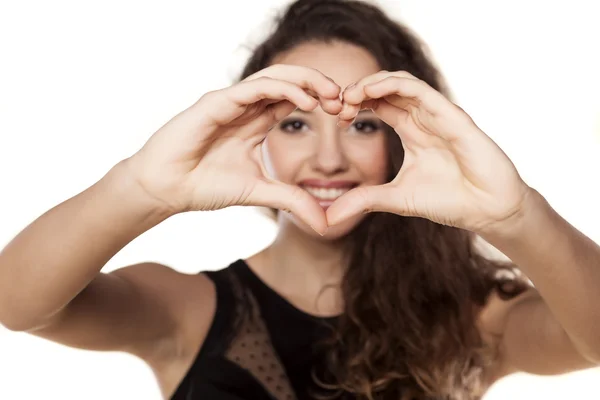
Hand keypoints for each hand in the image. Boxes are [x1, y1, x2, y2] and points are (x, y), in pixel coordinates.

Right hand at [125, 64, 341, 233]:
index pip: (294, 100)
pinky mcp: (217, 101)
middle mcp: (246, 107)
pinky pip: (255, 87)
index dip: (322, 101)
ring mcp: (231, 101)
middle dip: (320, 85)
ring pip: (276, 77)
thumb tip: (325, 225)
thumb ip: (292, 201)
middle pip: (290, 82)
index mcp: (256, 122)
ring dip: (307, 81)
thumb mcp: (260, 193)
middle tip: (346, 99)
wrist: (166, 189)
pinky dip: (283, 89)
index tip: (346, 114)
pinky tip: (306, 101)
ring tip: (332, 95)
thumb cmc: (204, 186)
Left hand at [327, 70, 531, 232]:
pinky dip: (394, 85)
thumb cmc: (449, 201)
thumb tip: (327, 219)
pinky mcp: (453, 116)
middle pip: (386, 89)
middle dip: (357, 91)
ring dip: (371, 83)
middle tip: (335, 104)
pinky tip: (370, 91)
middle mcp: (424, 118)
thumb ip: (363, 201)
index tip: (334, 116)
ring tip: (349, 96)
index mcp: (411, 131)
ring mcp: (438, 114)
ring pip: (401, 83)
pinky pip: (421, 91)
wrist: (488, 211)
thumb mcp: (395, 199)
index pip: (378, 104)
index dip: (354, 104)